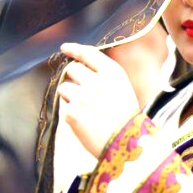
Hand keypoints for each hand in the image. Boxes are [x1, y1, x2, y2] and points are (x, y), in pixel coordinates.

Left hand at [58, 43, 139, 157]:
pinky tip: (84, 121)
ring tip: (86, 110)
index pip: (88, 53)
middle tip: (83, 92)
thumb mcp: (123, 89)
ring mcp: (82, 96)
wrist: (128, 144)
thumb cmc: (128, 119)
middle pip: (72, 69)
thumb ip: (105, 76)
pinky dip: (71, 112)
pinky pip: (64, 106)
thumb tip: (81, 68)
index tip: (65, 48)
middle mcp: (96, 81)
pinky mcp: (72, 113)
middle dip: (74, 78)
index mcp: (113, 73)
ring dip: (70, 96)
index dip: (74, 49)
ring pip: (64, 87)